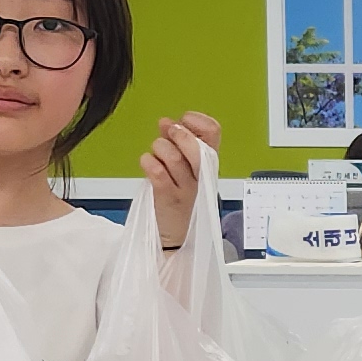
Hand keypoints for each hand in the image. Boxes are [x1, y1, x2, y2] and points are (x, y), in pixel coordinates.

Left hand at [143, 112, 221, 248]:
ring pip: (174, 157)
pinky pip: (158, 173)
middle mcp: (201, 177)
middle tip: (167, 133)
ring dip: (159, 148)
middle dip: (178, 133)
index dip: (198, 121)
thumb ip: (176, 145)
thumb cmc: (178, 201)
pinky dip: (148, 163)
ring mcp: (186, 189)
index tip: (184, 122)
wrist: (176, 238)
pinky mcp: (168, 199)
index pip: (214, 133)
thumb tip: (167, 123)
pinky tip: (147, 164)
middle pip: (197, 146)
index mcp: (208, 166)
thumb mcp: (184, 171)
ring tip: (156, 155)